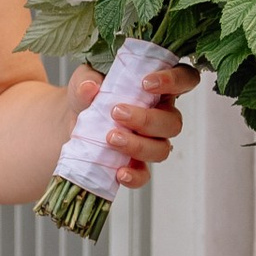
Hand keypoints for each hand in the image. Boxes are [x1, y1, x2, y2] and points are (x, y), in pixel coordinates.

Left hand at [70, 61, 196, 190]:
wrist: (70, 120)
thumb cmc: (89, 94)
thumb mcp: (85, 79)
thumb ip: (87, 79)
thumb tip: (89, 87)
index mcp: (158, 88)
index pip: (184, 79)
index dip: (174, 80)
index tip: (146, 83)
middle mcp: (161, 115)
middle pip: (173, 122)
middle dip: (147, 119)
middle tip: (117, 113)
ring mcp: (150, 141)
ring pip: (161, 148)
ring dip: (138, 145)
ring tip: (110, 138)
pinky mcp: (135, 164)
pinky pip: (144, 175)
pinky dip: (134, 176)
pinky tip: (119, 172)